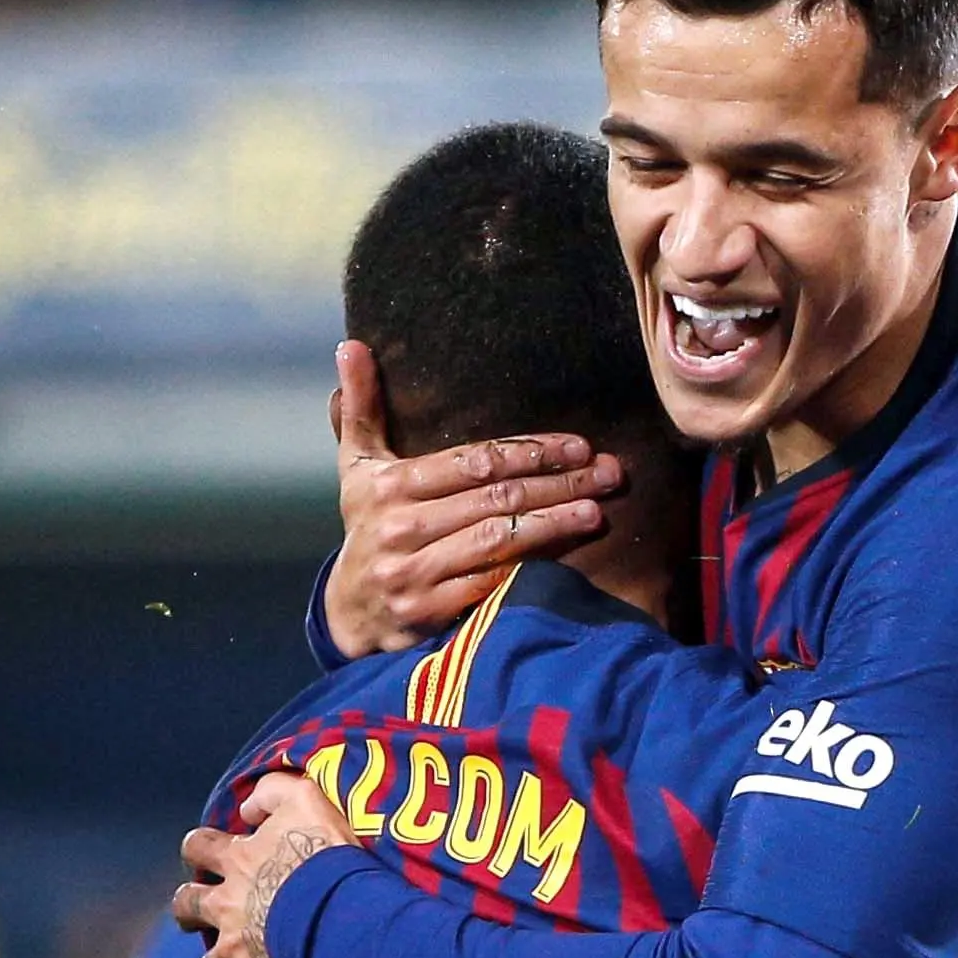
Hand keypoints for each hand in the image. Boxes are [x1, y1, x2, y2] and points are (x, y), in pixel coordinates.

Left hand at [177, 769, 350, 957]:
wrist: (337, 914)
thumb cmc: (326, 856)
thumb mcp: (305, 799)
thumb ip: (273, 792)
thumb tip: (248, 806)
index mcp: (237, 862)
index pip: (201, 846)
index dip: (200, 848)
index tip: (203, 855)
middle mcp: (227, 908)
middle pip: (188, 908)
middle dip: (188, 914)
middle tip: (195, 924)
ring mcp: (238, 953)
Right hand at [326, 338, 617, 654]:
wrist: (349, 612)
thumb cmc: (367, 527)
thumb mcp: (357, 467)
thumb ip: (360, 408)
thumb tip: (353, 345)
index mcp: (390, 485)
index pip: (474, 461)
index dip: (530, 452)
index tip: (578, 445)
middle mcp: (402, 526)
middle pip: (495, 497)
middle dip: (558, 483)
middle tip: (608, 472)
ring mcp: (415, 572)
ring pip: (499, 539)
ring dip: (554, 523)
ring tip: (597, 510)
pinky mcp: (430, 612)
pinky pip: (492, 583)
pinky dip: (532, 567)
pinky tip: (568, 556)